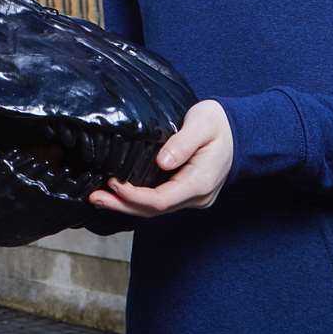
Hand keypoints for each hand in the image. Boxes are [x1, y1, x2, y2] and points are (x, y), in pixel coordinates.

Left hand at [87, 99, 231, 216]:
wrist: (239, 131)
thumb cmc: (218, 123)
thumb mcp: (202, 124)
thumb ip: (183, 143)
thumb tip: (162, 162)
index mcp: (200, 182)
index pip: (162, 199)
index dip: (134, 195)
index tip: (113, 182)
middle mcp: (197, 196)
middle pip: (155, 210)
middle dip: (122, 205)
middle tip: (93, 197)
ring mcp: (193, 197)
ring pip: (156, 209)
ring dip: (126, 205)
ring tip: (98, 197)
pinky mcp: (186, 192)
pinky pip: (159, 201)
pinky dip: (137, 199)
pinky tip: (118, 193)